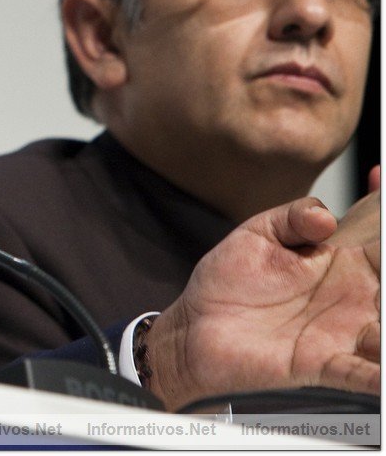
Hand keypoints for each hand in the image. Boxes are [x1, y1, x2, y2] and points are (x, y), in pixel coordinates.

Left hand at [143, 192, 380, 410]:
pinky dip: (378, 376)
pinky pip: (363, 375)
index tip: (384, 186)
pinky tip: (383, 372)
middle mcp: (355, 300)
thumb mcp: (258, 235)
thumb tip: (325, 217)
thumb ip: (293, 218)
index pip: (383, 238)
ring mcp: (344, 334)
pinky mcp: (324, 365)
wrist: (196, 327)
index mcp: (344, 263)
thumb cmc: (230, 282)